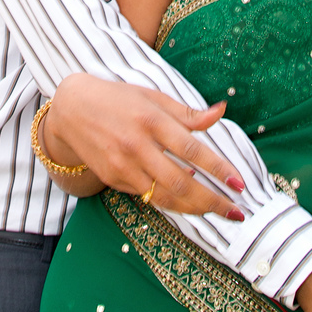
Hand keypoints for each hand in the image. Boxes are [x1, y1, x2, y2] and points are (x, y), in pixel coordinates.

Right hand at [44, 74, 246, 220]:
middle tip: (237, 211)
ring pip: (164, 196)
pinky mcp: (113, 180)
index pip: (191, 149)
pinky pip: (148, 196)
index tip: (240, 183)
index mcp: (151, 119)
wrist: (72, 109)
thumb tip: (222, 111)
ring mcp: (123, 166)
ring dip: (194, 209)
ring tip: (218, 213)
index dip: (218, 168)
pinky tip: (189, 203)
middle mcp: (137, 145)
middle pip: (180, 182)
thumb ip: (187, 112)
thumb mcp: (153, 97)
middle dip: (212, 201)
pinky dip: (170, 202)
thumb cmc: (119, 99)